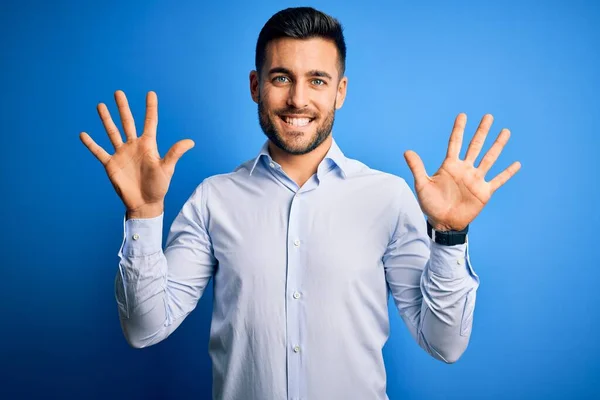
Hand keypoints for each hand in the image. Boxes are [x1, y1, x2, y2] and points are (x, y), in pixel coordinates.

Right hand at [79, 90, 194, 216]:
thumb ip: (175, 153)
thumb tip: (191, 141)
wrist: (145, 203)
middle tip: (118, 92)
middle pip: (128, 122)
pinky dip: (91, 144)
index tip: (151, 93)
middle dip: (123, 108)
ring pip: (112, 132)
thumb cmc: (159, 187)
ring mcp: (122, 154)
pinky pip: (99, 152)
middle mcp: (134, 146)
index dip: (150, 108)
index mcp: (148, 145)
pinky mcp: (111, 164)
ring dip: (106, 120)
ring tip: (101, 105)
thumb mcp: (167, 168)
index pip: (150, 122)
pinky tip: (83, 134)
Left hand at [404, 113, 520, 230]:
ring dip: (497, 145)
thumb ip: (417, 167)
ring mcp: (475, 179)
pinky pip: (498, 180)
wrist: (443, 222)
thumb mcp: (422, 184)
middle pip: (475, 146)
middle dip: (482, 131)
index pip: (455, 143)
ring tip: (505, 131)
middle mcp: (465, 169)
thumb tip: (407, 151)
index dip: (458, 129)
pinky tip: (517, 163)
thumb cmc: (431, 204)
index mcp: (450, 166)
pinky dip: (507, 173)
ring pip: (489, 158)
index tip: (462, 115)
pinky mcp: (483, 192)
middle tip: (489, 116)